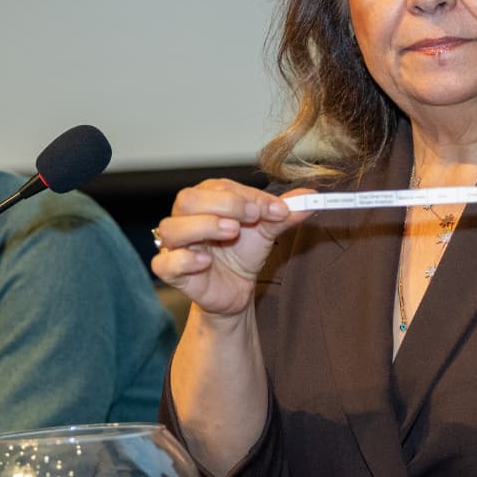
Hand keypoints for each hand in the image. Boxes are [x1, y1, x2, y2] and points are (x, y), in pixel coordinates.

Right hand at [151, 179, 312, 318]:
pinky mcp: (172, 272)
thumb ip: (284, 212)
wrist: (238, 289)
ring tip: (232, 232)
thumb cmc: (244, 253)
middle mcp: (185, 218)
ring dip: (203, 226)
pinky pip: (165, 263)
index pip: (219, 187)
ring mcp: (175, 245)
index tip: (275, 208)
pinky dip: (184, 259)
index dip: (248, 196)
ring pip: (171, 228)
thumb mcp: (267, 230)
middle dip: (223, 205)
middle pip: (187, 200)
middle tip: (251, 217)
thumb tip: (311, 197)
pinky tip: (206, 261)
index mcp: (205, 200)